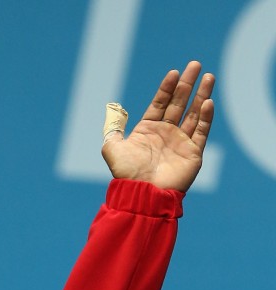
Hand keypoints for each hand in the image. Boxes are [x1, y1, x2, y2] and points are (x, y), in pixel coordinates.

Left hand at [102, 61, 214, 191]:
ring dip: (201, 95)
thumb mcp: (112, 149)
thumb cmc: (126, 174)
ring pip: (194, 114)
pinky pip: (202, 132)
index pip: (160, 103)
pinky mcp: (193, 154)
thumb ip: (113, 129)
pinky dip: (206, 117)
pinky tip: (208, 101)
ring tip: (209, 76)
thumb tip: (113, 112)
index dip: (167, 88)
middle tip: (195, 64)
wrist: (141, 194)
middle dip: (187, 84)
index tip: (174, 72)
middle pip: (179, 104)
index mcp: (148, 131)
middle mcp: (165, 135)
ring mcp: (180, 143)